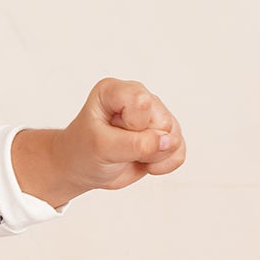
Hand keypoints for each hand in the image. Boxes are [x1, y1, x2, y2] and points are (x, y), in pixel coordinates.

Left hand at [13, 78, 184, 208]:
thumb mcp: (101, 148)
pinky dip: (164, 164)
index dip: (133, 125)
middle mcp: (138, 98)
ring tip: (128, 155)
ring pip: (174, 137)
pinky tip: (144, 164)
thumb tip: (169, 141)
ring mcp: (154, 116)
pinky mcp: (164, 135)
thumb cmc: (83, 152)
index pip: (142, 102)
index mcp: (116, 90)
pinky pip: (179, 151)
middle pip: (162, 122)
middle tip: (118, 149)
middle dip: (143, 144)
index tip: (111, 133)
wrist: (80, 169)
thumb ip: (134, 144)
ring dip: (153, 156)